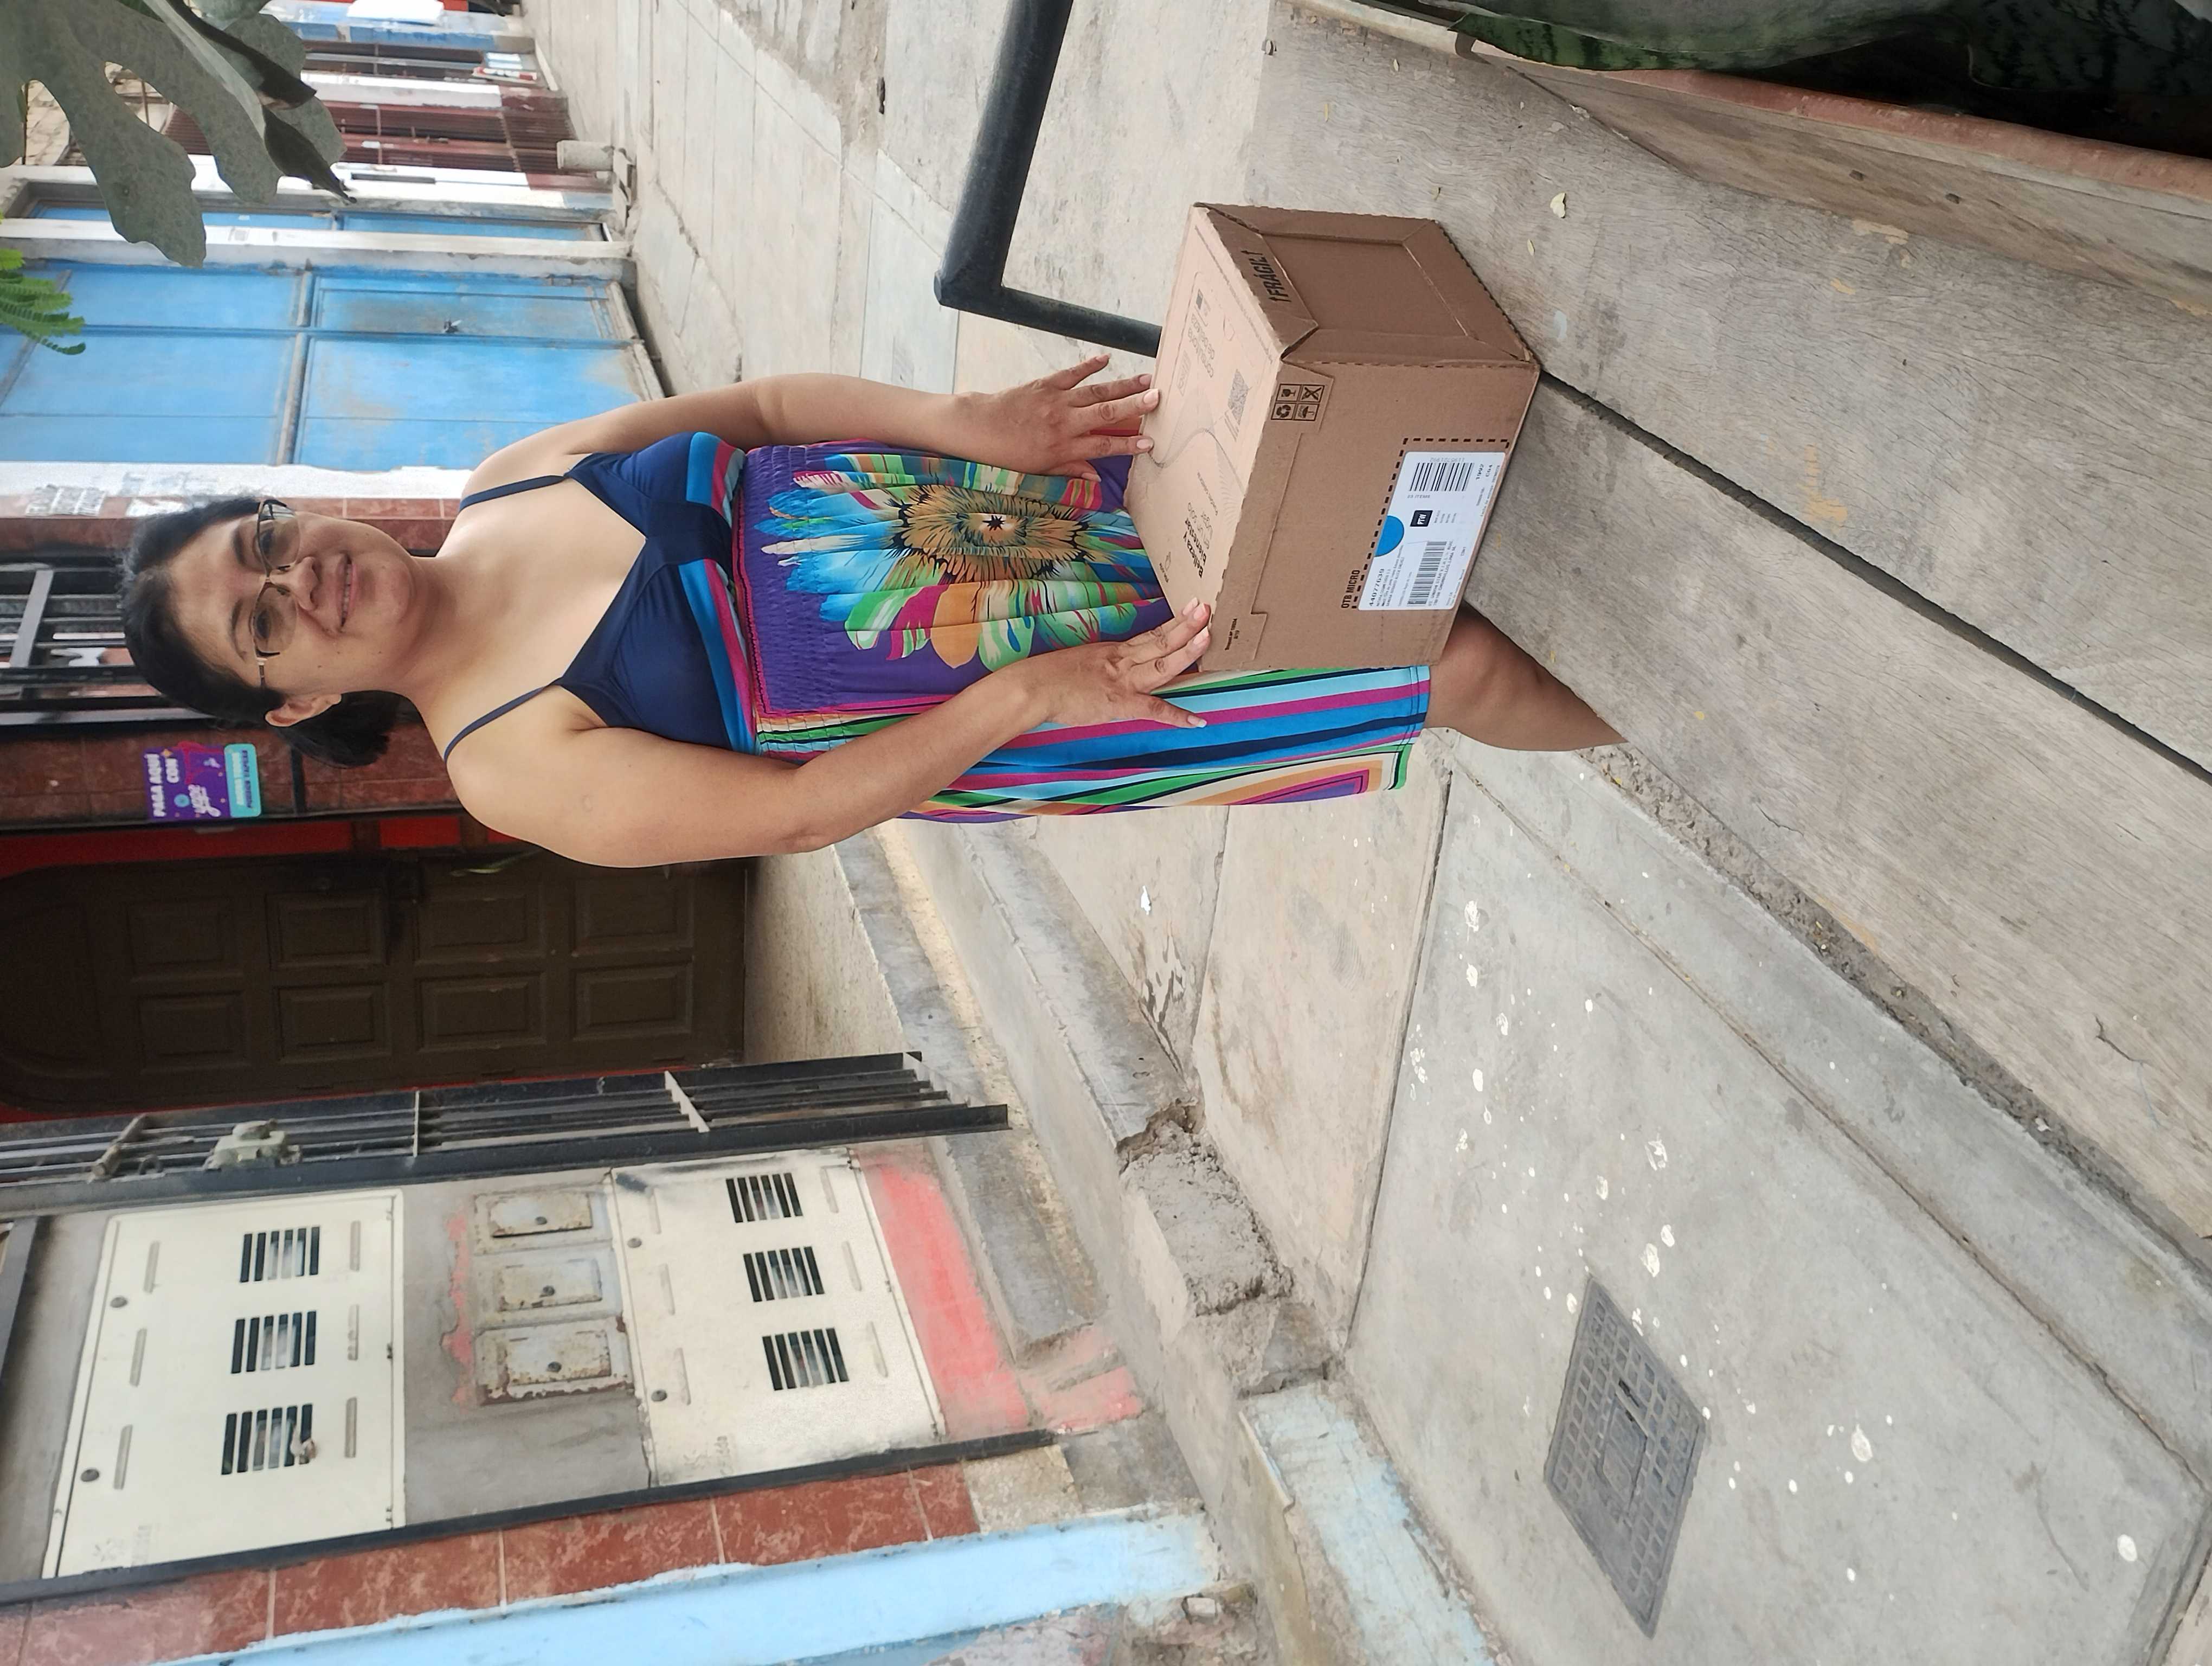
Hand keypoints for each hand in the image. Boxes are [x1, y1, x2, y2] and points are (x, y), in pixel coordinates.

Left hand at [963, 354, 1159, 476]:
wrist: (978, 429)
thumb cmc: (1007, 455)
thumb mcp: (1039, 471)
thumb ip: (1070, 470)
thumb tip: (1097, 478)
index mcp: (1063, 447)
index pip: (1104, 446)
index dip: (1128, 444)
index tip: (1150, 442)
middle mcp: (1064, 423)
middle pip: (1106, 414)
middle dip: (1134, 406)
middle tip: (1157, 399)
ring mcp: (1055, 401)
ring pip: (1095, 392)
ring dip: (1122, 385)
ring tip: (1146, 379)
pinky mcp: (1045, 384)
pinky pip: (1071, 373)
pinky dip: (1089, 365)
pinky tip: (1106, 358)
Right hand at [1011, 601, 1212, 727]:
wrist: (1033, 687)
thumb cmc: (1046, 677)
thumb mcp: (1078, 662)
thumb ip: (1098, 666)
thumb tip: (1106, 671)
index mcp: (1113, 651)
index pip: (1151, 635)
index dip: (1175, 622)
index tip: (1192, 607)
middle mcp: (1122, 660)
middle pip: (1161, 641)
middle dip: (1187, 625)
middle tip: (1207, 609)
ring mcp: (1122, 681)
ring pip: (1161, 664)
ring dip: (1187, 651)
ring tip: (1208, 637)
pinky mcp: (1119, 703)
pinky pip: (1153, 710)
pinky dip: (1176, 716)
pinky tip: (1197, 721)